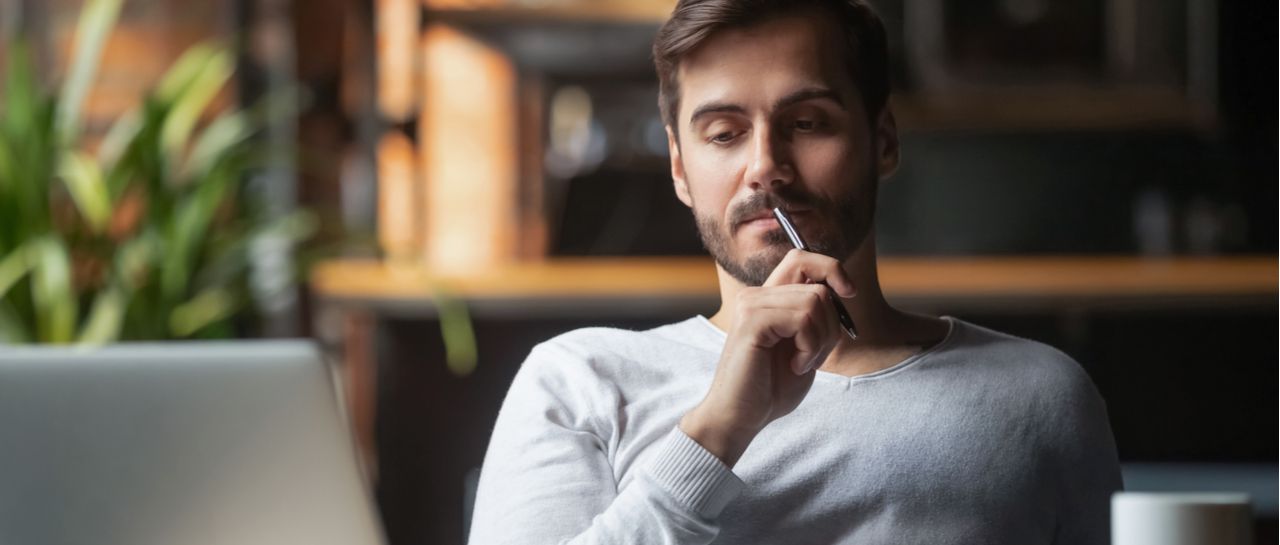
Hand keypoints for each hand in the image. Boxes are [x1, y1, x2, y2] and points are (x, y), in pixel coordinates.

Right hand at [680, 249, 855, 465]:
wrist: (740, 417)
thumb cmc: (770, 388)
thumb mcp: (804, 347)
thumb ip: (815, 318)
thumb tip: (841, 292)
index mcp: (767, 299)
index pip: (802, 258)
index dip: (831, 268)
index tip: (848, 293)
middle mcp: (756, 295)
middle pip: (818, 286)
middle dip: (831, 325)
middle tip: (813, 355)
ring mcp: (751, 305)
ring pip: (815, 302)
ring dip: (820, 340)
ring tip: (802, 362)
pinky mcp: (752, 322)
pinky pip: (803, 318)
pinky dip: (810, 347)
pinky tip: (796, 366)